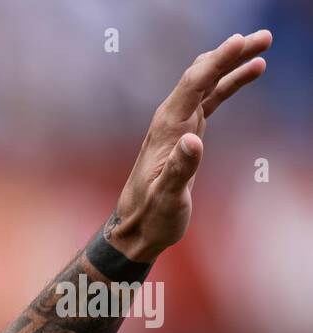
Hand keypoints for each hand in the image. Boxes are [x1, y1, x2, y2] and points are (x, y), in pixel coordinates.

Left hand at [106, 29, 271, 262]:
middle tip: (264, 36)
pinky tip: (250, 72)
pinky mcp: (186, 134)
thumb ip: (179, 169)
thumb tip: (194, 139)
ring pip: (207, 84)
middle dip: (230, 53)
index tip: (241, 41)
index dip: (217, 62)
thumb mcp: (166, 198)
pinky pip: (210, 99)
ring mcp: (177, 126)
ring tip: (264, 45)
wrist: (135, 229)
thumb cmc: (150, 217)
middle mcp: (169, 122)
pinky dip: (229, 83)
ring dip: (233, 63)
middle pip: (201, 76)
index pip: (193, 86)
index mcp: (166, 131)